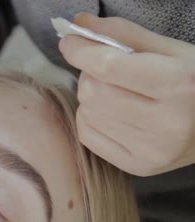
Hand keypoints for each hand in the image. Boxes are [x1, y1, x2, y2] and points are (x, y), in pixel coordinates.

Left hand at [58, 12, 194, 175]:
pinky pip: (88, 136)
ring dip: (90, 98)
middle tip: (107, 71)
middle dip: (90, 74)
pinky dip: (91, 119)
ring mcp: (152, 149)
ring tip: (116, 93)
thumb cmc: (194, 82)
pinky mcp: (139, 166)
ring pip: (88, 113)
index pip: (109, 67)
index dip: (81, 51)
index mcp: (179, 84)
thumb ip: (124, 34)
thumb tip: (79, 25)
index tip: (70, 42)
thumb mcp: (170, 51)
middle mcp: (167, 122)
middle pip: (93, 91)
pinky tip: (112, 114)